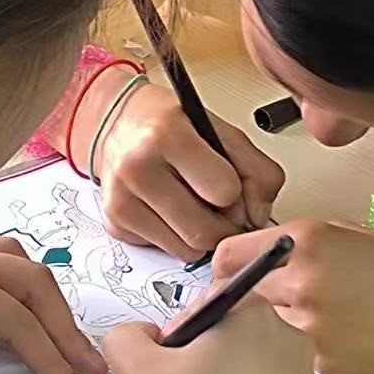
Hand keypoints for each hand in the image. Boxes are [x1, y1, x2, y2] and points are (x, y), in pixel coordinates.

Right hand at [84, 79, 286, 259]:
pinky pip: (164, 250)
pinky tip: (168, 209)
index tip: (227, 182)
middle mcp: (137, 168)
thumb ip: (256, 170)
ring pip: (187, 250)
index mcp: (167, 135)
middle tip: (217, 205)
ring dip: (200, 234)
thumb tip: (258, 216)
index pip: (225, 191)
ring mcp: (121, 200)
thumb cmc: (170, 124)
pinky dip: (175, 236)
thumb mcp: (221, 130)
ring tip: (193, 204)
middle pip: (205, 232)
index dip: (234, 192)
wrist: (118, 123)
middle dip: (222, 224)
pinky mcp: (114, 223)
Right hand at [103, 303, 319, 373]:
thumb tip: (142, 335)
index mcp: (255, 315)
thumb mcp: (134, 368)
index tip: (171, 364)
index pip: (210, 301)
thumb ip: (126, 334)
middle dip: (209, 354)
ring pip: (259, 369)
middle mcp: (293, 342)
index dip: (182, 330)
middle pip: (238, 333)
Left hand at [212, 220, 373, 373]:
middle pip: (236, 298)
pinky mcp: (321, 363)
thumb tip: (253, 259)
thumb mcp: (343, 233)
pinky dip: (295, 356)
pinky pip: (287, 359)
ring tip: (303, 327)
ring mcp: (309, 326)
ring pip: (258, 332)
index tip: (231, 280)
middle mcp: (299, 281)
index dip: (227, 271)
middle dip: (244, 303)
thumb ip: (293, 245)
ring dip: (268, 331)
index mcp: (302, 241)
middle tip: (265, 308)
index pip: (227, 257)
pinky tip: (326, 344)